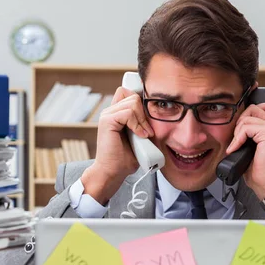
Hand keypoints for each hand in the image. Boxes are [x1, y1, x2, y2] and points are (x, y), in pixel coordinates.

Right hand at [81, 86, 153, 203]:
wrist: (113, 172)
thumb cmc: (126, 158)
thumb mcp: (140, 137)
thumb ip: (143, 123)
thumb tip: (158, 112)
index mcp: (116, 113)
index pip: (130, 93)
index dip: (141, 102)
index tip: (148, 121)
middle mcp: (110, 111)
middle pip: (133, 96)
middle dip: (144, 113)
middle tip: (147, 131)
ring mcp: (107, 115)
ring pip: (132, 102)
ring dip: (142, 120)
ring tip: (144, 135)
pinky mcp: (107, 121)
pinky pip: (128, 113)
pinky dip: (137, 124)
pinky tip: (139, 136)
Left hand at [225, 102, 264, 216]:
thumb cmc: (260, 171)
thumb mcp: (251, 148)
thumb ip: (248, 134)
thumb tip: (233, 126)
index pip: (261, 106)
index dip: (247, 114)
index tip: (239, 131)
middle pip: (252, 108)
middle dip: (240, 122)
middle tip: (237, 140)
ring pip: (247, 117)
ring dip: (237, 132)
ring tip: (236, 146)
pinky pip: (246, 128)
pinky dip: (237, 138)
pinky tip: (236, 149)